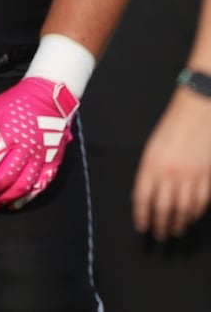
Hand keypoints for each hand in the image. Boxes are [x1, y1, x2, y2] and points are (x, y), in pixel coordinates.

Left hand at [0, 77, 77, 209]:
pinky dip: (27, 197)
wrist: (48, 96)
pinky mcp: (53, 161)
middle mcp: (25, 150)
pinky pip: (41, 185)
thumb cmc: (14, 103)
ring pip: (22, 186)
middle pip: (4, 179)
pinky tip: (15, 203)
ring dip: (5, 199)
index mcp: (7, 137)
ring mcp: (41, 157)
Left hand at [132, 88, 210, 239]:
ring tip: (176, 230)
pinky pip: (202, 200)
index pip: (143, 198)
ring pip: (185, 208)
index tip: (142, 226)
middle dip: (161, 224)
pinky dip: (197, 212)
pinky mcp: (208, 175)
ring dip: (180, 222)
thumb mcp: (153, 147)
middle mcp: (170, 173)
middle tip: (160, 235)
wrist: (198, 109)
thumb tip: (144, 194)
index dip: (142, 215)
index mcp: (150, 164)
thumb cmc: (172, 125)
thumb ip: (149, 171)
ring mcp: (191, 176)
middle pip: (164, 208)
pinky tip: (192, 216)